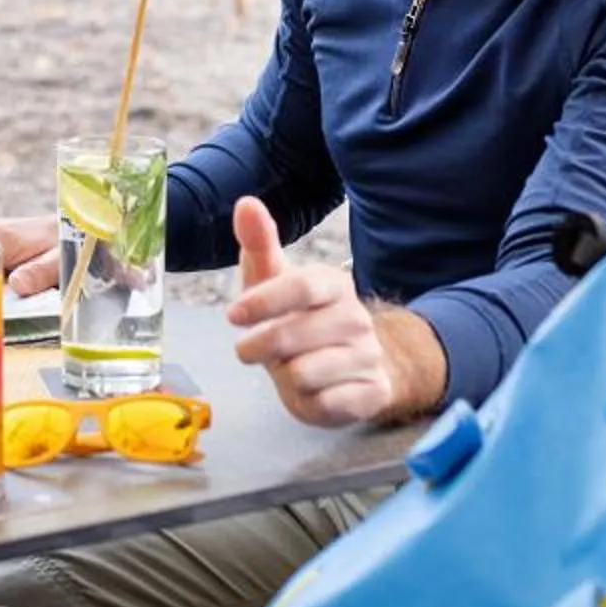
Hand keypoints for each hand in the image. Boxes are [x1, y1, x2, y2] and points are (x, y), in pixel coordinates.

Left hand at [225, 197, 400, 428]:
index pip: (303, 286)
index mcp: (334, 285)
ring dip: (286, 376)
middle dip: (262, 345)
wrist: (353, 367)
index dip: (264, 301)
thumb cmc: (301, 319)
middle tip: (246, 351)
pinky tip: (312, 392)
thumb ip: (260, 244)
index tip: (232, 314)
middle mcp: (357, 318)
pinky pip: (328, 404)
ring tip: (288, 369)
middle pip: (298, 333)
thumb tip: (246, 202)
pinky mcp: (373, 394)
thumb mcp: (276, 281)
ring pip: (309, 372)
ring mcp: (368, 356)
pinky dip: (309, 402)